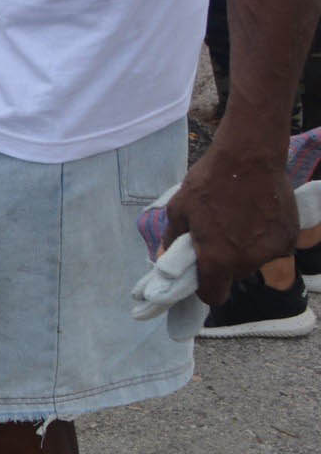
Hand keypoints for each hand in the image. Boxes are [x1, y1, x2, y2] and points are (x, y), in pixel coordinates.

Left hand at [167, 140, 298, 303]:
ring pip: (253, 261)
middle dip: (223, 262)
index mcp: (217, 259)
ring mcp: (272, 252)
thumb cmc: (208, 182)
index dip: (204, 288)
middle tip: (216, 235)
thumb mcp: (179, 208)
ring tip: (236, 221)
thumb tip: (164, 258)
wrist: (249, 158)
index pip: (213, 295)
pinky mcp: (289, 239)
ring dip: (244, 250)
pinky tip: (256, 214)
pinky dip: (263, 237)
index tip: (201, 274)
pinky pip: (271, 247)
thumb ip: (173, 239)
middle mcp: (247, 262)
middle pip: (233, 275)